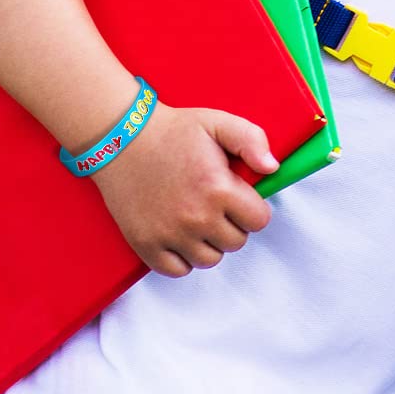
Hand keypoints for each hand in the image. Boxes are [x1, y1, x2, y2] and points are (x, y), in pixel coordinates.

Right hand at [91, 102, 276, 276]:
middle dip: (234, 224)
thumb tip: (272, 168)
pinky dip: (183, 258)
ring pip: (209, 259)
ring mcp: (169, 235)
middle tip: (219, 204)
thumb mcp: (219, 123)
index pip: (259, 221)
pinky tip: (182, 234)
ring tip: (200, 218)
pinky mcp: (145, 245)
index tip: (241, 197)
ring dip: (210, 242)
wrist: (122, 140)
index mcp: (218, 189)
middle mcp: (196, 218)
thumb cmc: (174, 131)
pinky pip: (177, 270)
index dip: (254, 208)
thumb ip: (252, 141)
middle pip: (236, 242)